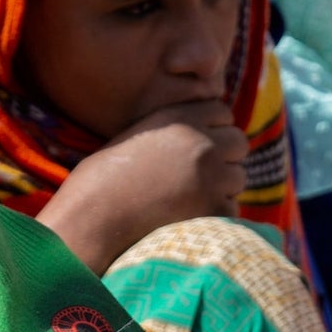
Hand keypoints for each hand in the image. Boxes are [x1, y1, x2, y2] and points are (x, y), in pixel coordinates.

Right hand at [37, 100, 248, 274]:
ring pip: (239, 177)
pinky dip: (215, 216)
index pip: (223, 112)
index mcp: (178, 118)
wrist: (92, 217)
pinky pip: (232, 209)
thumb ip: (174, 131)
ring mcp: (211, 176)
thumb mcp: (137, 137)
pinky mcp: (214, 208)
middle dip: (224, 157)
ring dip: (222, 187)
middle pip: (238, 142)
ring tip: (188, 199)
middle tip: (199, 176)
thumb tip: (211, 133)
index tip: (196, 148)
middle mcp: (200, 142)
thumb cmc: (105, 180)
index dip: (212, 130)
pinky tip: (187, 219)